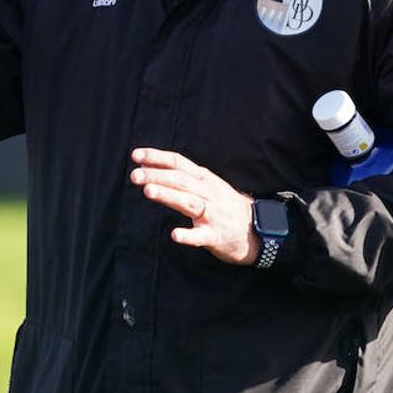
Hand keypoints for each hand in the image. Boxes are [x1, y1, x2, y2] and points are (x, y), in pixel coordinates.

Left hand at [130, 148, 258, 265]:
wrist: (258, 229)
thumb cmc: (223, 204)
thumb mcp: (206, 184)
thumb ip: (179, 175)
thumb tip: (147, 166)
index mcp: (203, 178)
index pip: (178, 162)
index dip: (157, 157)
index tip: (135, 156)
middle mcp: (208, 192)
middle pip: (180, 181)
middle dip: (156, 176)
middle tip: (134, 175)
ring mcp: (213, 214)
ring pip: (188, 202)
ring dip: (168, 196)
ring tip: (148, 191)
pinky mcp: (216, 236)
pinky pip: (201, 236)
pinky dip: (188, 235)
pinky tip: (175, 235)